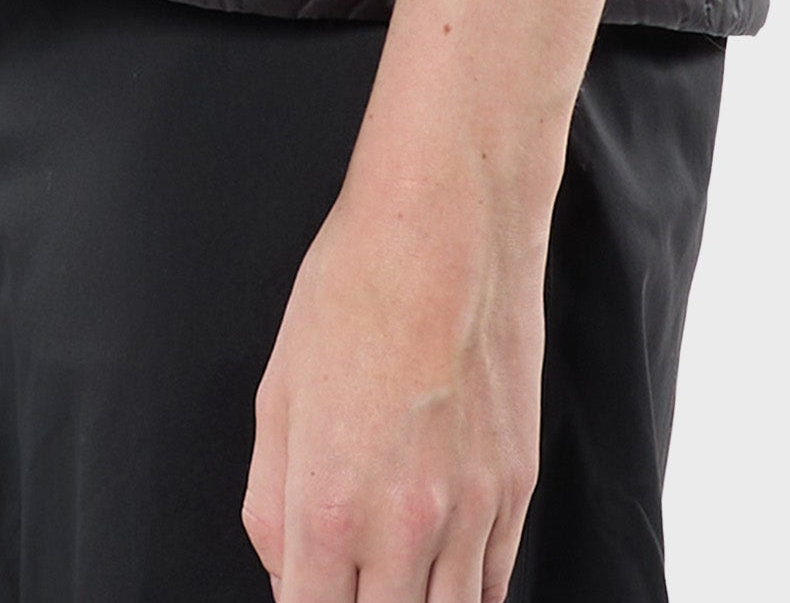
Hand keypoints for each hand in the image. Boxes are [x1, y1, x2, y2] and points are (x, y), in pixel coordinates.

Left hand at [242, 133, 551, 601]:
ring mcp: (471, 512)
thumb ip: (272, 505)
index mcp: (329, 508)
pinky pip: (494, 584)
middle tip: (351, 579)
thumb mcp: (277, 395)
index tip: (311, 589)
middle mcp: (406, 526)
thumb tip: (287, 569)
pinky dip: (464, 592)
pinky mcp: (517, 487)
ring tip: (392, 576)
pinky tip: (440, 570)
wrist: (448, 224)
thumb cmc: (355, 289)